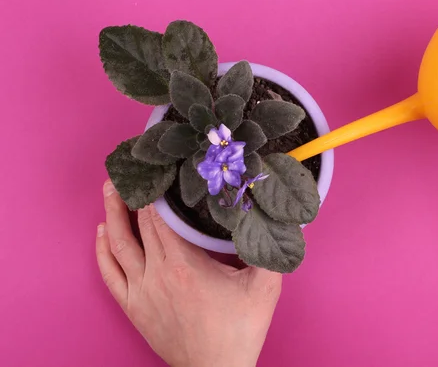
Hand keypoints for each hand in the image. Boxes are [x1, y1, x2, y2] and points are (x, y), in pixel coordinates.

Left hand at [96, 180, 281, 366]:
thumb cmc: (240, 330)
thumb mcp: (264, 287)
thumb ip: (268, 250)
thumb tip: (273, 218)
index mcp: (185, 265)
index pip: (160, 218)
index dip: (154, 192)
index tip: (154, 171)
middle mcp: (157, 274)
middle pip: (138, 225)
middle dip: (132, 195)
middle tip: (129, 172)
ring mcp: (141, 291)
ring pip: (118, 244)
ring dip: (111, 214)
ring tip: (109, 189)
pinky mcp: (133, 307)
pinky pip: (108, 273)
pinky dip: (101, 250)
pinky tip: (101, 232)